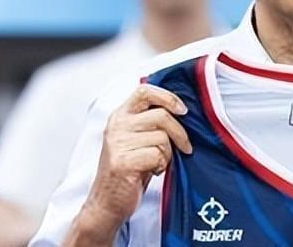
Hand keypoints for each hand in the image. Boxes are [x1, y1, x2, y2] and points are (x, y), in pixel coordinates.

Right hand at [75, 85, 189, 241]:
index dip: (168, 97)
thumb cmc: (128, 171)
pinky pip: (157, 156)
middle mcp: (117, 126)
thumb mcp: (135, 140)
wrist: (107, 202)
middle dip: (180, 134)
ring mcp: (118, 143)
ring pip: (162, 138)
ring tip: (158, 163)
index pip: (144, 91)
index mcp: (120, 116)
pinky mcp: (123, 162)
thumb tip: (181, 111)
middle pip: (161, 116)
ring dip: (168, 154)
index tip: (182, 110)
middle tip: (185, 147)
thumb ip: (150, 123)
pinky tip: (152, 172)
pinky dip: (161, 166)